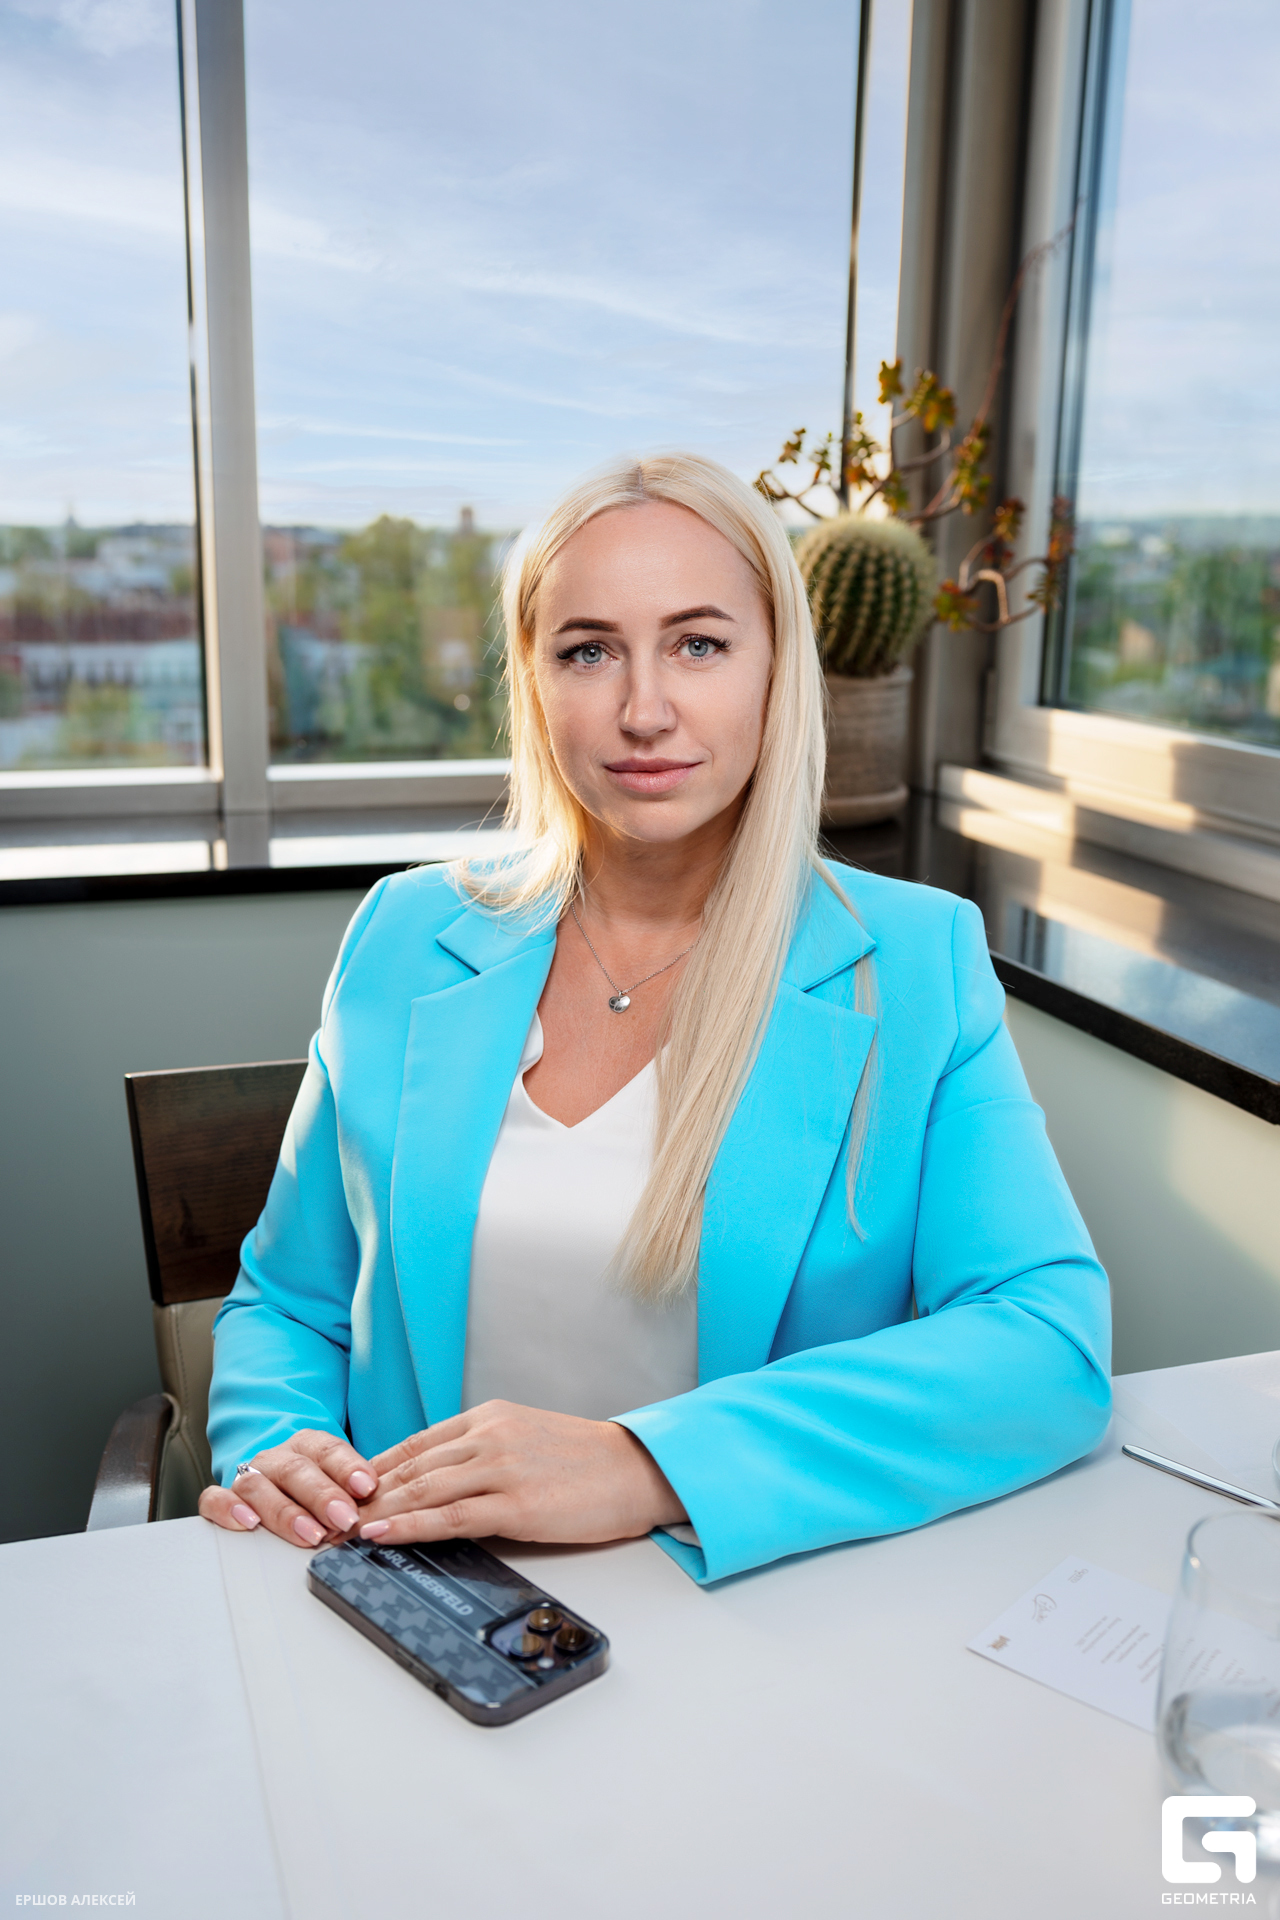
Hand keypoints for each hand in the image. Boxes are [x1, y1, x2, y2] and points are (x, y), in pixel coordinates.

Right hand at [199, 1429, 378, 1547]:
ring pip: (259, 1485)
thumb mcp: (341, 1484)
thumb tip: (390, 1512)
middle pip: (297, 1470)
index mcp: (309, 1446)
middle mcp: (278, 1457)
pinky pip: (215, 1498)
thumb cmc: (316, 1486)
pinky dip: (228, 1509)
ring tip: (309, 1534)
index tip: (368, 1486)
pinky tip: (247, 1524)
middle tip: (345, 1519)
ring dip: (285, 1512)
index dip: (349, 1467)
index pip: (329, 1449)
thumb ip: (358, 1494)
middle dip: (323, 1496)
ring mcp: (250, 1476)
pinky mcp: (224, 1497)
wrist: (277, 1481)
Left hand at [352, 1400, 685, 1547]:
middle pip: (410, 1467)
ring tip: (339, 1531)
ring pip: (420, 1490)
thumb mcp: (527, 1440)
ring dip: (375, 1512)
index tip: (344, 1491)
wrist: (636, 1470)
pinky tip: (381, 1535)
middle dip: (363, 1494)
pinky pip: (448, 1517)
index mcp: (489, 1418)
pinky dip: (407, 1526)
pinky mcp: (514, 1504)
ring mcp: (500, 1468)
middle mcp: (488, 1436)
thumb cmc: (586, 1461)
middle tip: (327, 1516)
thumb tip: (442, 1484)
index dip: (374, 1470)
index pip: (415, 1444)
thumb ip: (484, 1453)